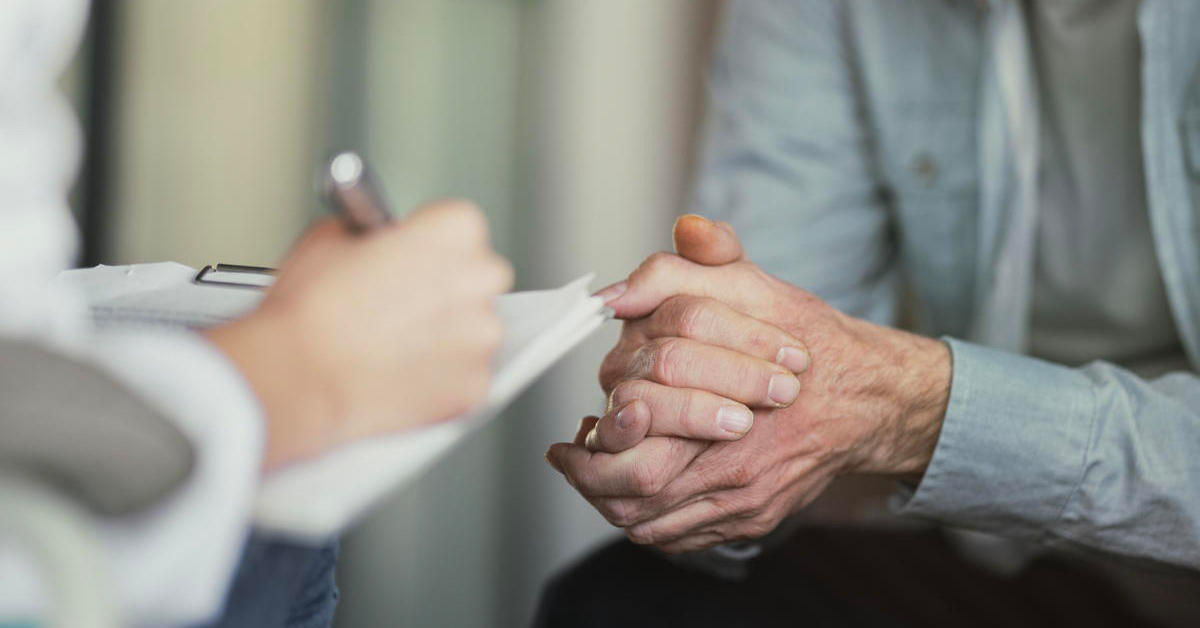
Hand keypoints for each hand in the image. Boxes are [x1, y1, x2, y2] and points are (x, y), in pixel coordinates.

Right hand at [206, 199, 512, 471]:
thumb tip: (377, 242)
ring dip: (446, 335)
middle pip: (477, 276)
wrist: (296, 379)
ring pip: (475, 330)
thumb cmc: (310, 313)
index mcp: (454, 231)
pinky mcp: (474, 386)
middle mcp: (479, 280)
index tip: (411, 256)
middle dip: (446, 288)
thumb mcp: (330, 236)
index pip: (460, 226)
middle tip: (401, 302)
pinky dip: (441, 378)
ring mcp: (481, 337)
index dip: (428, 243)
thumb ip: (372, 233)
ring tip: (394, 343)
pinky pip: (466, 376)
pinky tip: (401, 373)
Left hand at [546, 215, 949, 552]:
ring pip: (654, 521)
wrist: (866, 395)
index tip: (567, 435)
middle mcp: (735, 462)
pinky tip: (632, 495)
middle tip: (568, 459)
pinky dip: (648, 521)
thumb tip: (618, 290)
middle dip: (591, 478)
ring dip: (612, 502)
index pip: (636, 430)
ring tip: (589, 477)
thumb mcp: (750, 284)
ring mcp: (745, 497)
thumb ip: (684, 270)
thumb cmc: (805, 338)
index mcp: (726, 403)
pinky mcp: (753, 518)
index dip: (595, 439)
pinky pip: (682, 537)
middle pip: (637, 488)